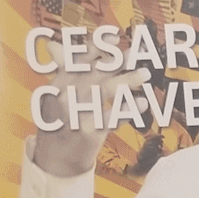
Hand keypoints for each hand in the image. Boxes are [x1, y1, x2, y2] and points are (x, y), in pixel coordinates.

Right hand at [32, 37, 148, 177]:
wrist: (54, 158)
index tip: (115, 38)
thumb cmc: (58, 122)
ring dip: (126, 81)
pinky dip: (128, 110)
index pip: (77, 60)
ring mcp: (76, 114)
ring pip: (104, 92)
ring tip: (145, 74)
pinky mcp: (89, 133)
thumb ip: (62, 72)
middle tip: (138, 52)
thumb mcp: (53, 95)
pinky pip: (112, 118)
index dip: (97, 48)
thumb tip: (55, 46)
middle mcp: (65, 96)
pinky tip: (142, 103)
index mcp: (57, 83)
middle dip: (118, 61)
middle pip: (95, 72)